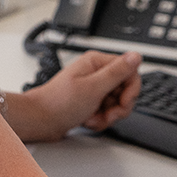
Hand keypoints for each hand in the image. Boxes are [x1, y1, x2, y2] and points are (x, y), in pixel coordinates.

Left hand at [21, 49, 141, 141]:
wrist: (40, 120)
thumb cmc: (60, 102)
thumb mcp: (93, 88)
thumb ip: (117, 73)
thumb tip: (136, 56)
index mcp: (97, 62)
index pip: (130, 71)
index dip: (131, 90)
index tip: (123, 102)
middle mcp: (96, 73)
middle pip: (125, 90)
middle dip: (119, 107)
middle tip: (107, 114)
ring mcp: (93, 88)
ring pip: (117, 103)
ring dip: (108, 116)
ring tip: (93, 118)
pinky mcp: (90, 101)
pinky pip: (107, 112)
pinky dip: (100, 120)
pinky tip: (88, 121)